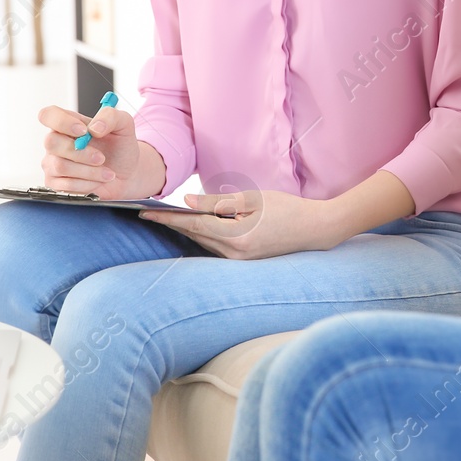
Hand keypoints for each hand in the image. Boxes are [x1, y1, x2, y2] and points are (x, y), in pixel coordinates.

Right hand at [37, 103, 156, 200]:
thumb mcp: (124, 124)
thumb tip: (95, 127)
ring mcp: (53, 163)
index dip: (61, 122)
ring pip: (60, 166)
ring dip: (89, 171)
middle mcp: (57, 142)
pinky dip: (88, 184)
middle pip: (51, 142)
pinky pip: (65, 185)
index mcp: (68, 123)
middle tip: (101, 158)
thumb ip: (110, 116)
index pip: (48, 115)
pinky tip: (98, 180)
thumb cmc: (120, 148)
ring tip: (107, 172)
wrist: (127, 174)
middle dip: (81, 153)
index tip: (83, 131)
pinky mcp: (55, 183)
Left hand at [140, 189, 344, 259]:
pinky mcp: (243, 262)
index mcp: (237, 236)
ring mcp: (239, 261)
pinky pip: (214, 248)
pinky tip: (191, 227)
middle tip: (147, 212)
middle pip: (194, 236)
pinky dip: (201, 236)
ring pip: (202, 243)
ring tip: (164, 218)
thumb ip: (218, 202)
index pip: (193, 225)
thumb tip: (187, 203)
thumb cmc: (287, 208)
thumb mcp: (253, 199)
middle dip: (171, 224)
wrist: (315, 230)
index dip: (167, 218)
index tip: (145, 212)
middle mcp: (235, 254)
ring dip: (184, 230)